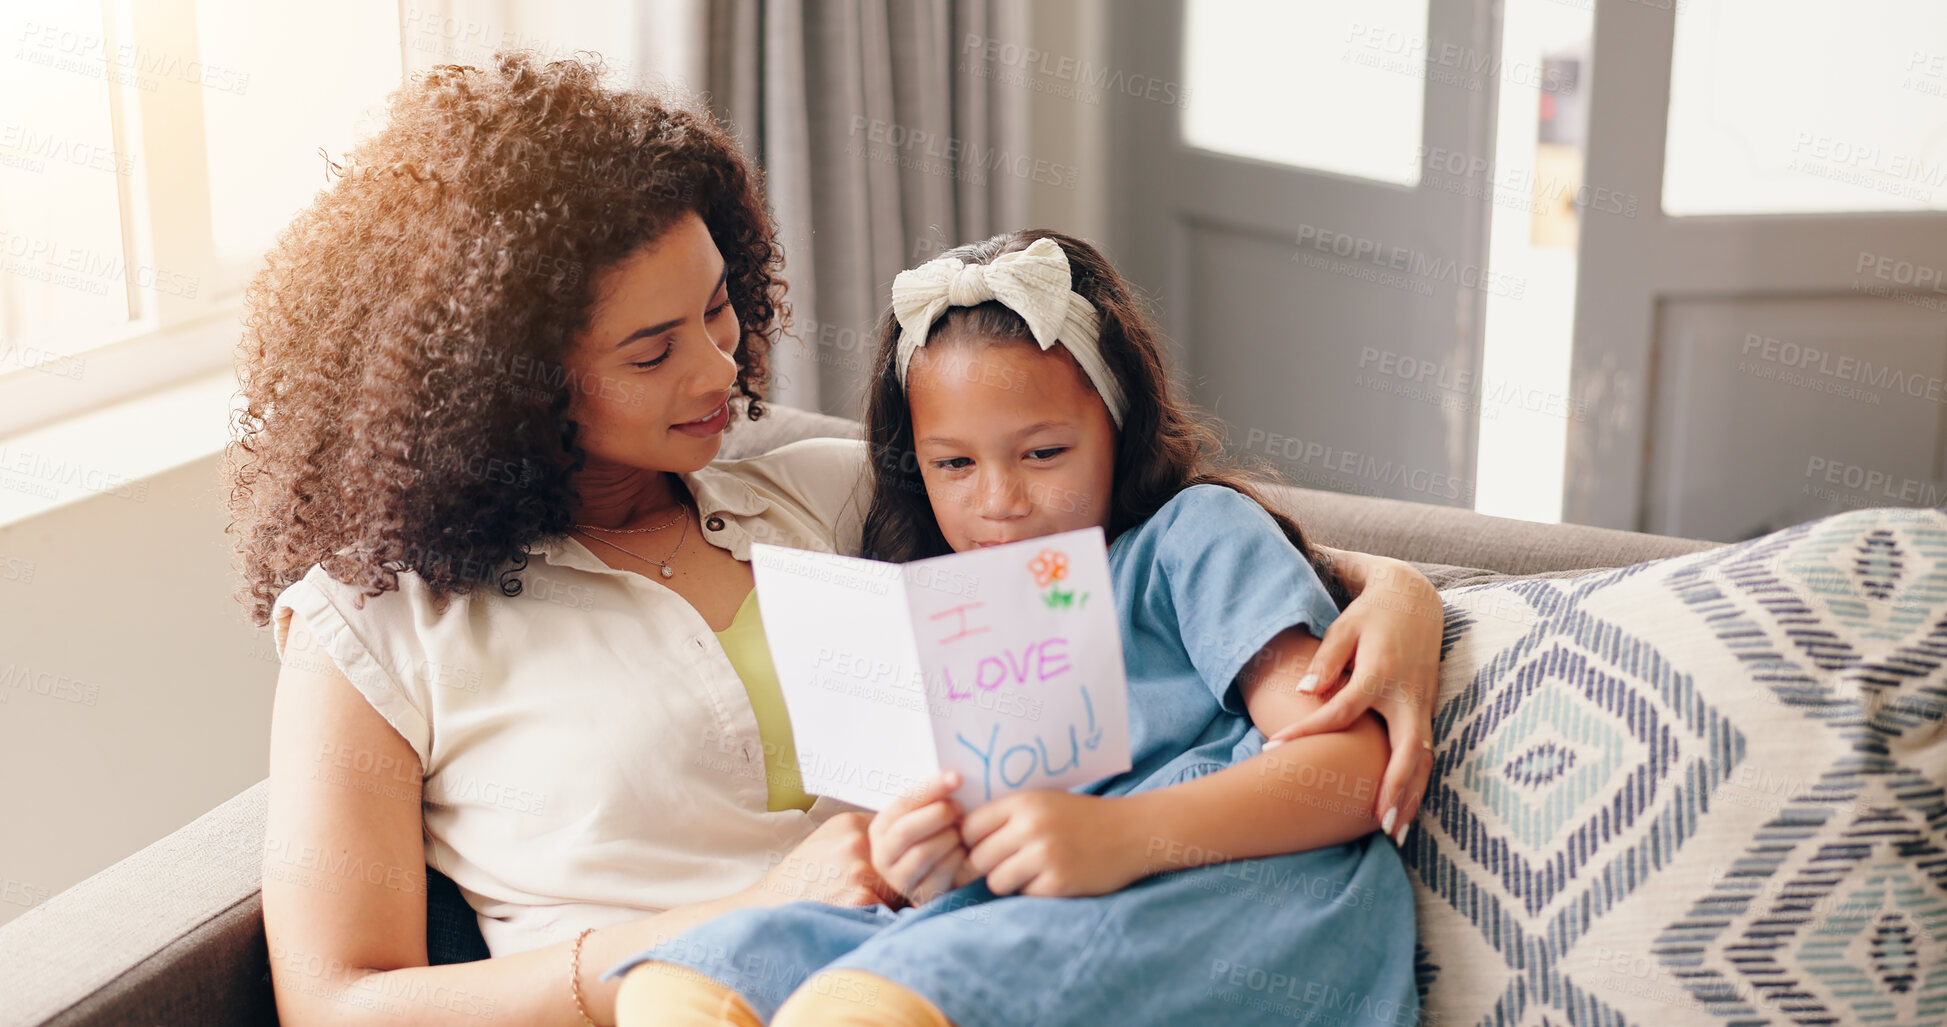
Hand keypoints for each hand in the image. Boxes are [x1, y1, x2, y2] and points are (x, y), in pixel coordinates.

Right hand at [746, 811, 900, 907]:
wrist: (770, 907)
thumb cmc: (802, 878)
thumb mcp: (827, 840)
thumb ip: (862, 834)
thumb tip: (905, 834)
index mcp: (850, 823)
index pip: (897, 829)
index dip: (901, 848)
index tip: (902, 856)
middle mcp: (856, 842)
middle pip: (903, 857)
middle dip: (900, 873)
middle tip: (882, 888)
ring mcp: (859, 870)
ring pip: (900, 884)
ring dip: (893, 897)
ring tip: (865, 904)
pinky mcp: (861, 899)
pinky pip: (891, 908)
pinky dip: (882, 916)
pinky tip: (861, 916)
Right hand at [866, 772, 968, 905]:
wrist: (934, 879)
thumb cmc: (932, 838)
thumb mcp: (922, 818)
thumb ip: (930, 800)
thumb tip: (954, 777)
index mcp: (881, 828)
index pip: (902, 803)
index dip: (931, 788)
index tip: (957, 778)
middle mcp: (883, 855)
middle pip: (906, 830)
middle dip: (937, 814)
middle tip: (960, 807)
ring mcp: (899, 879)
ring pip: (922, 853)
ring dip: (948, 837)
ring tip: (962, 830)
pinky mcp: (920, 895)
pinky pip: (940, 873)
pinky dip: (957, 857)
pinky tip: (964, 850)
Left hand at [955, 791, 1142, 896]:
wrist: (1131, 832)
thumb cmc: (1082, 817)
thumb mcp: (1043, 801)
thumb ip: (1007, 814)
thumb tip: (956, 835)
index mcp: (1023, 802)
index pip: (969, 827)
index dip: (970, 841)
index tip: (979, 847)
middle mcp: (1031, 827)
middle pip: (978, 858)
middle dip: (986, 866)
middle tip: (1005, 864)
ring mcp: (1045, 856)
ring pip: (996, 881)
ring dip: (1007, 882)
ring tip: (1028, 872)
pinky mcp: (1059, 882)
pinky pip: (1024, 894)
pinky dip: (1033, 891)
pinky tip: (1052, 878)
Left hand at [1268, 557, 1440, 842]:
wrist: (1415, 600)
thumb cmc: (1371, 615)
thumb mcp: (1344, 628)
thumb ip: (1325, 661)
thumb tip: (1304, 693)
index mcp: (1380, 672)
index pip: (1341, 711)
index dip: (1307, 731)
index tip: (1274, 749)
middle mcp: (1407, 694)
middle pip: (1406, 749)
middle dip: (1395, 788)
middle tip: (1377, 825)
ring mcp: (1423, 704)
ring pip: (1424, 759)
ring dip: (1412, 796)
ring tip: (1394, 832)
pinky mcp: (1428, 709)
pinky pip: (1427, 753)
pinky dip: (1417, 783)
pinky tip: (1404, 809)